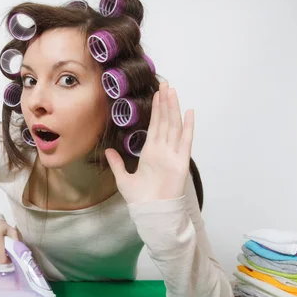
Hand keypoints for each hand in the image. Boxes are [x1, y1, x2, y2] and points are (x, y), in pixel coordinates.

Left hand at [105, 81, 193, 203]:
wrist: (151, 212)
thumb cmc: (140, 199)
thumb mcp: (123, 179)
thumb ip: (117, 164)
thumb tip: (107, 151)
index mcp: (150, 152)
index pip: (154, 126)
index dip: (156, 110)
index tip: (156, 94)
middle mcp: (162, 150)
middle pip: (165, 121)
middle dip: (165, 103)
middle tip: (165, 84)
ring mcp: (172, 154)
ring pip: (174, 126)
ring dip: (173, 108)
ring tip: (173, 91)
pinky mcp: (181, 161)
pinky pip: (185, 140)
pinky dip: (188, 126)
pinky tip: (189, 112)